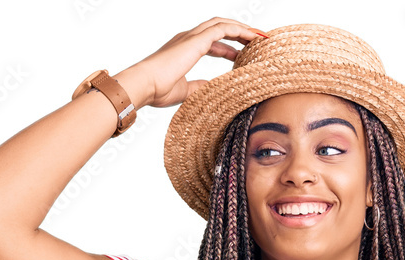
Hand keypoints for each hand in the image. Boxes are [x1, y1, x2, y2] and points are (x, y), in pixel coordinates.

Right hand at [127, 16, 267, 108]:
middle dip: (240, 33)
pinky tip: (252, 37)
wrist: (144, 85)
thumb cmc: (157, 90)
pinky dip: (239, 30)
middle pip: (220, 28)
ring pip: (223, 24)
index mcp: (185, 49)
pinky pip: (223, 29)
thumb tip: (213, 87)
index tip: (243, 56)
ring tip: (260, 36)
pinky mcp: (196, 40)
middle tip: (257, 42)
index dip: (229, 48)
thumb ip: (199, 86)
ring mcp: (192, 37)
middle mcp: (188, 38)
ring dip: (243, 29)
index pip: (212, 43)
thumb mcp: (185, 90)